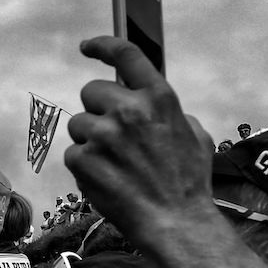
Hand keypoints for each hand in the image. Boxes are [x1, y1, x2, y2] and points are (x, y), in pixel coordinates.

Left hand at [63, 37, 221, 245]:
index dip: (103, 46)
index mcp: (159, 98)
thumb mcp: (194, 134)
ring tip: (115, 164)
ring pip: (79, 124)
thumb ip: (167, 111)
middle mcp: (129, 110)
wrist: (175, 222)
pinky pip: (73, 153)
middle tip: (114, 136)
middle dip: (98, 110)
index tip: (87, 47)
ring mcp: (104, 134)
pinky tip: (107, 179)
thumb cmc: (188, 183)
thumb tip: (149, 104)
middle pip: (91, 91)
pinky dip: (85, 166)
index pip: (126, 55)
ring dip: (90, 141)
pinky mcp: (83, 159)